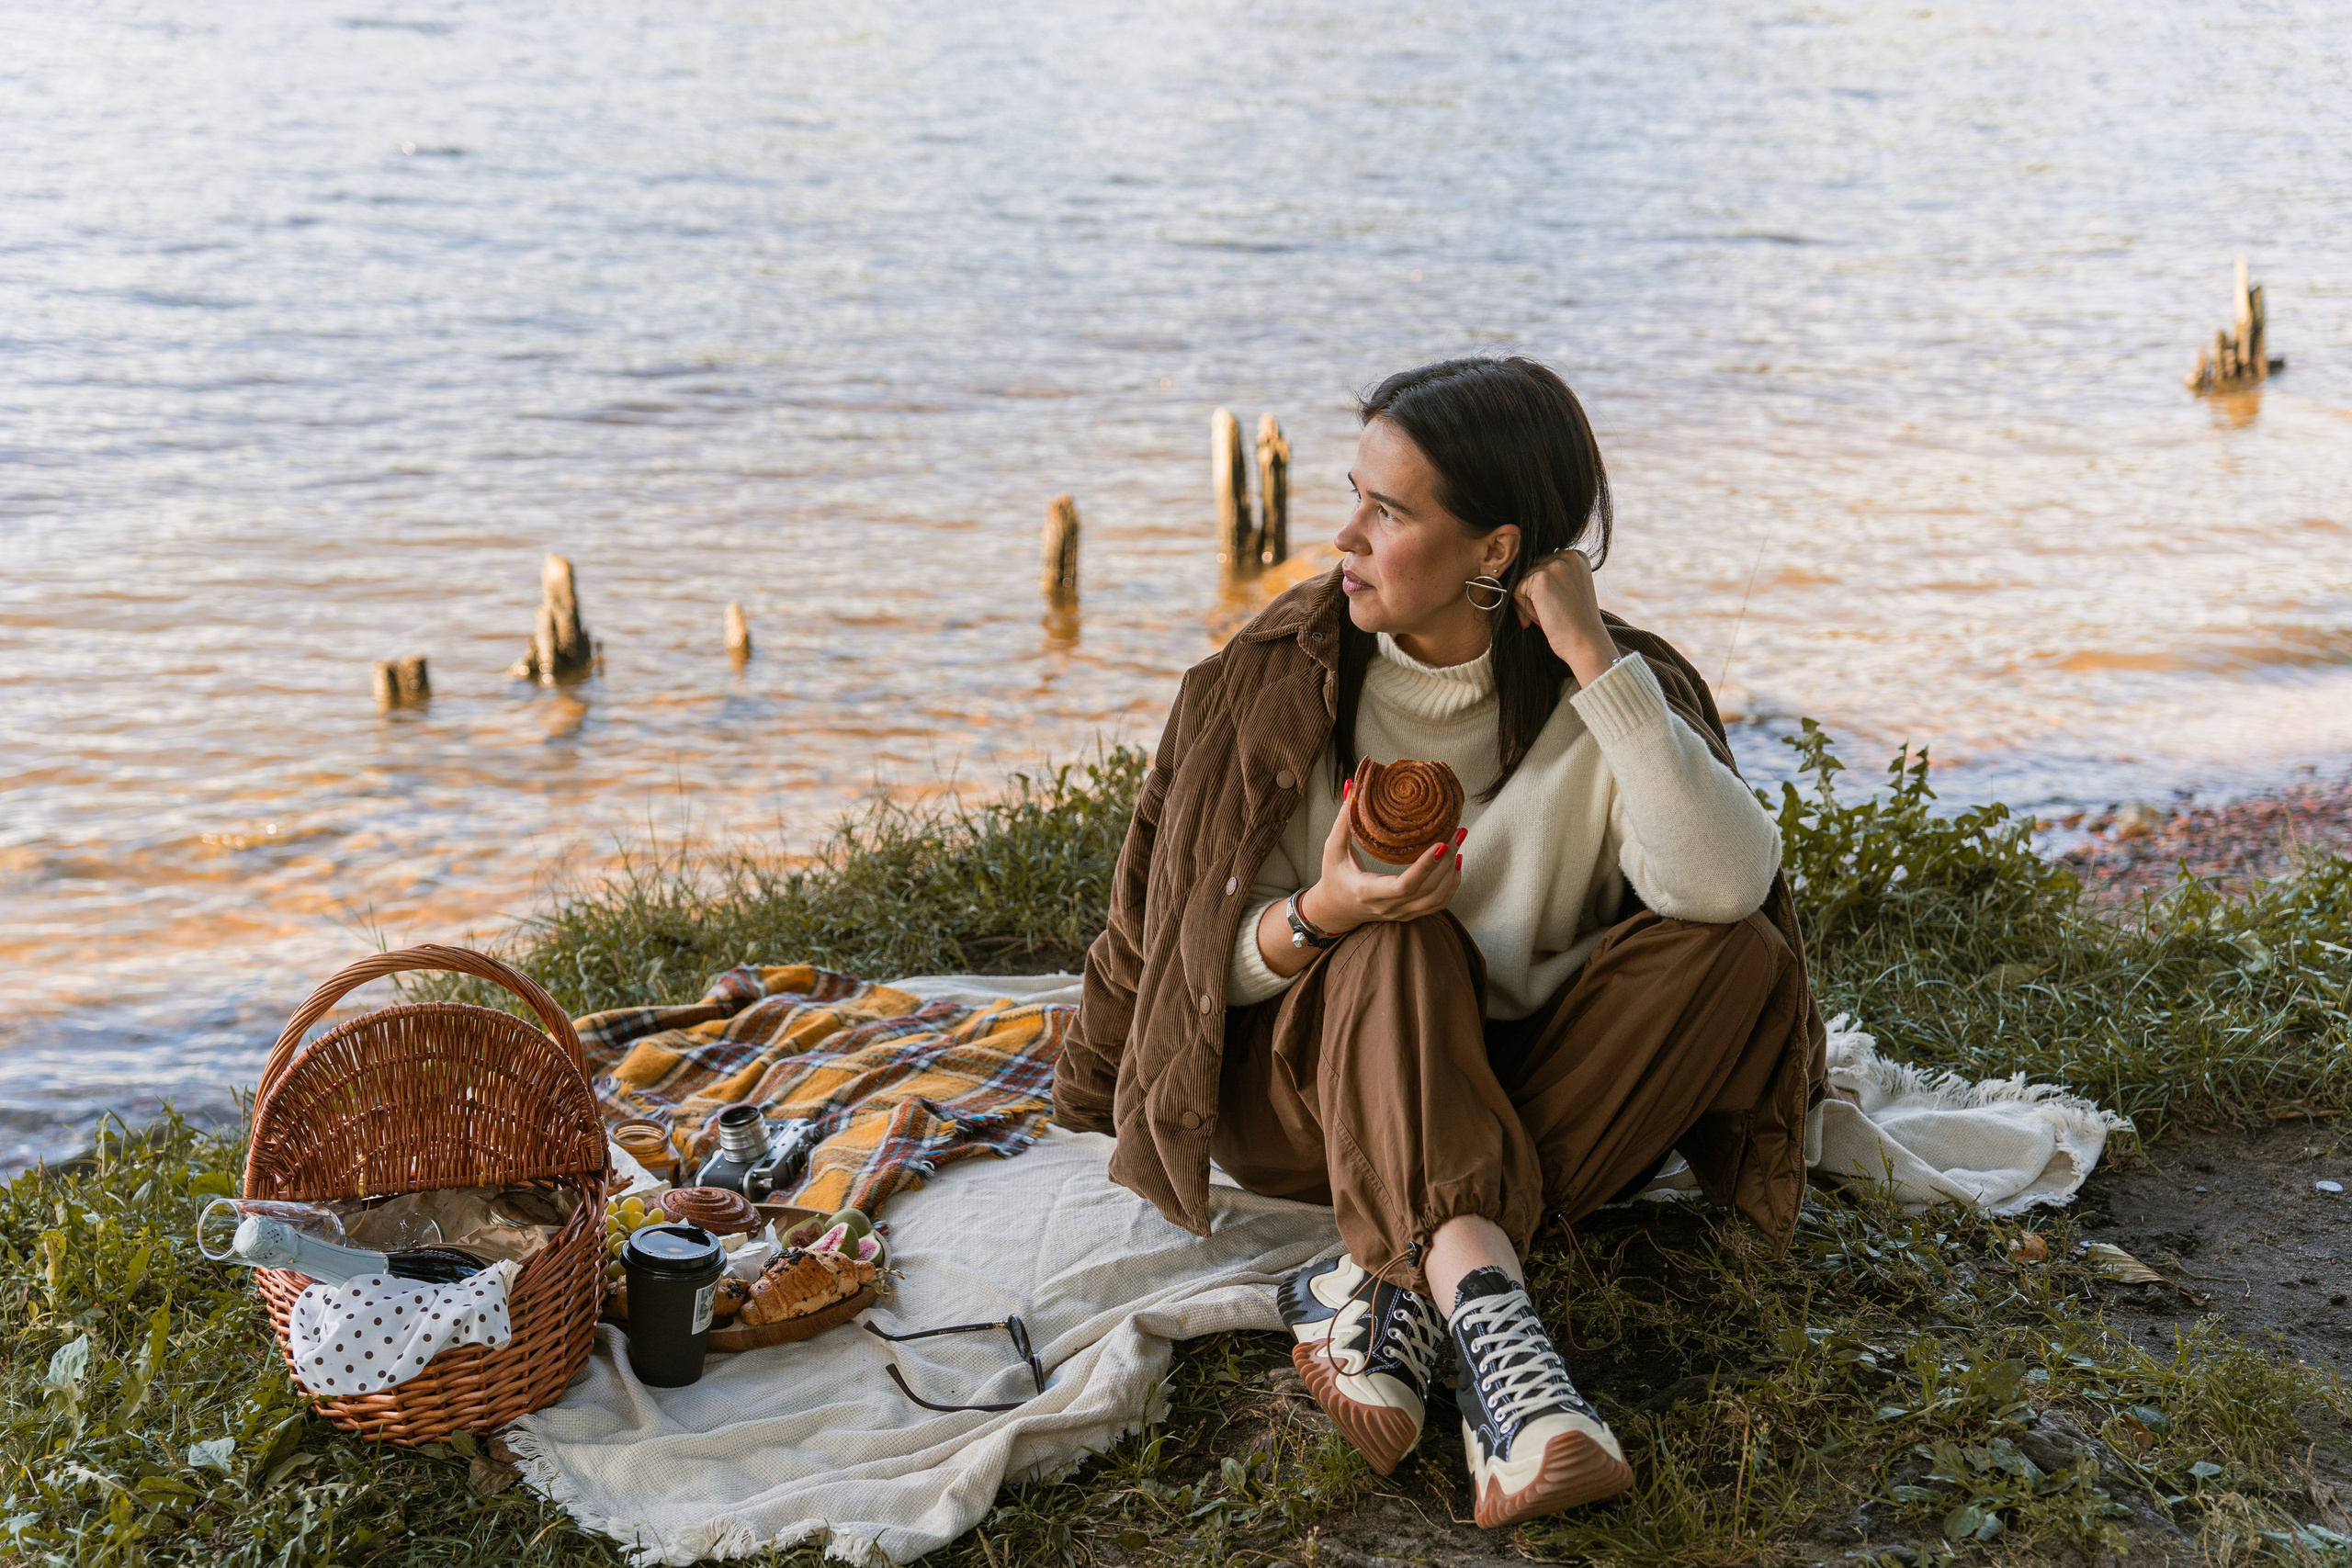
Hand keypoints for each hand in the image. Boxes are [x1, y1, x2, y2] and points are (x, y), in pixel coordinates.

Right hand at [1297, 778, 1465, 936]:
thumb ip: (1343, 820)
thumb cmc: (1334, 876)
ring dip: (1452, 872)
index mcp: (1367, 891)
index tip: (1440, 843)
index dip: (1425, 867)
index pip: (1404, 885)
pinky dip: (1451, 884)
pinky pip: (1438, 904)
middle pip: (1428, 890)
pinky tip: (1455, 862)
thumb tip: (1351, 787)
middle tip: (1456, 832)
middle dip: (1446, 861)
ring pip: (1437, 899)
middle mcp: (1387, 907)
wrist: (1336, 910)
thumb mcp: (1332, 849)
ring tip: (1457, 843)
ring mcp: (1400, 913)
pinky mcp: (1409, 914)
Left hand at [1511, 550, 1617, 687]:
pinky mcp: (1540, 578)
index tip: (1554, 606)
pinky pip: (1516, 590)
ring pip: (1522, 581)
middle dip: (1534, 595)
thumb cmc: (1578, 622)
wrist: (1586, 642)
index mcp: (1577, 557)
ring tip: (1546, 618)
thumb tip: (1521, 575)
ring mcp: (1554, 565)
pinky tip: (1541, 620)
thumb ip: (1555, 577)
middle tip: (1548, 615)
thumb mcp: (1571, 590)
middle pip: (1532, 570)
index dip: (1544, 589)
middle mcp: (1567, 556)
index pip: (1544, 564)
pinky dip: (1523, 608)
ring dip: (1528, 602)